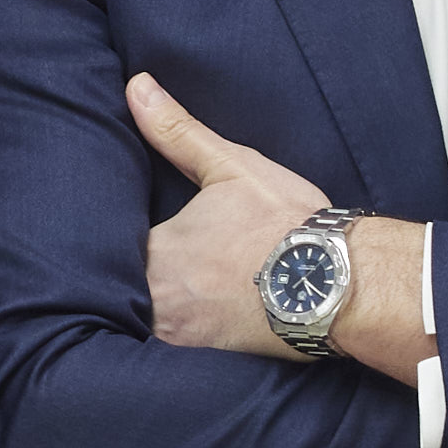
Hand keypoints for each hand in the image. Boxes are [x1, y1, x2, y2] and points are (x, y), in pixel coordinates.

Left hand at [124, 73, 331, 360]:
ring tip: (162, 296)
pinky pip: (166, 354)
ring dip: (143, 308)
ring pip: (139, 321)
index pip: (106, 244)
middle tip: (129, 266)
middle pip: (117, 287)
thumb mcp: (230, 166)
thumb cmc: (287, 222)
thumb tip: (136, 87)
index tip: (114, 232)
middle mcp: (157, 298)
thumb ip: (176, 131)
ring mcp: (178, 335)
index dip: (111, 238)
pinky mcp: (203, 361)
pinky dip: (169, 340)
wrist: (341, 282)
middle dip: (120, 276)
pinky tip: (183, 326)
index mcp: (155, 251)